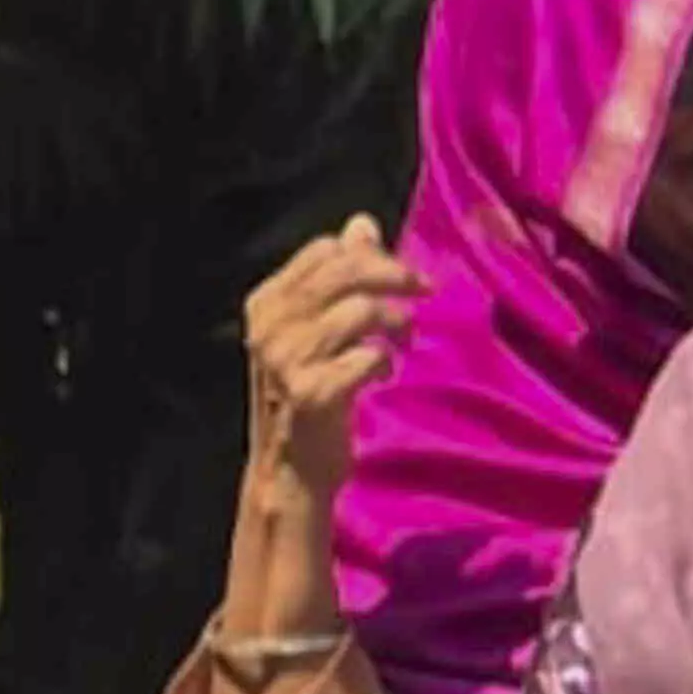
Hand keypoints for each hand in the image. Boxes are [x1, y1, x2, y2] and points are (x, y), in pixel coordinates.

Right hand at [242, 217, 421, 498]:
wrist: (291, 469)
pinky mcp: (311, 393)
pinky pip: (368, 356)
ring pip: (361, 309)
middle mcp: (269, 326)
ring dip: (396, 324)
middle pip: (346, 271)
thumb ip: (340, 277)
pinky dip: (385, 361)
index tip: (405, 278)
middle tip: (425, 293)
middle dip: (396, 277)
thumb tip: (362, 224)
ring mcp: (286, 360)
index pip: (325, 250)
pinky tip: (381, 375)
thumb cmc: (312, 394)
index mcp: (267, 302)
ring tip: (400, 344)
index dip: (374, 256)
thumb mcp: (319, 330)